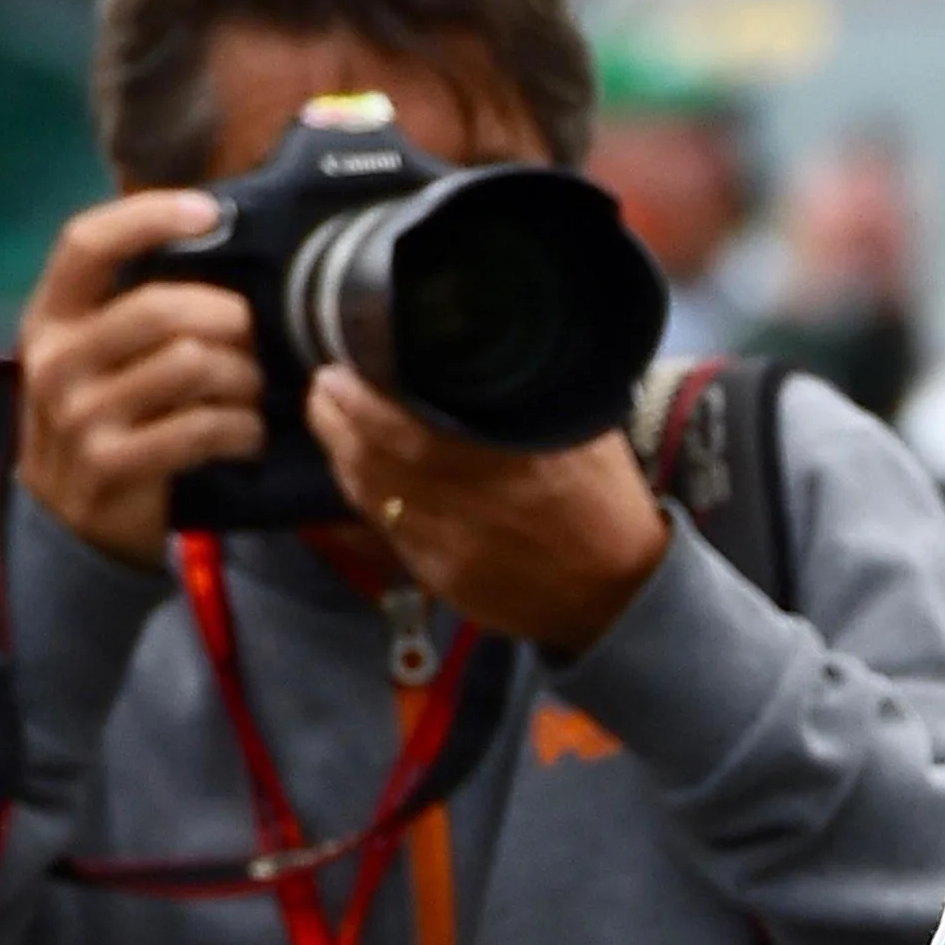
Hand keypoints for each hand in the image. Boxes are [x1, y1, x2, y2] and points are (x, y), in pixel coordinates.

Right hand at [11, 191, 266, 568]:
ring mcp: (79, 414)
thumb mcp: (99, 354)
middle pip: (164, 308)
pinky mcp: (113, 463)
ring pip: (195, 366)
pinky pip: (204, 427)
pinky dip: (243, 430)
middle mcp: (55, 359)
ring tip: (252, 394)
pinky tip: (247, 436)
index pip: (86, 243)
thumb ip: (137, 304)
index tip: (209, 211)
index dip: (148, 217)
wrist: (74, 519)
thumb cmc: (106, 416)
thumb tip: (218, 237)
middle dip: (232, 322)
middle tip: (254, 345)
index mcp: (50, 316)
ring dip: (246, 380)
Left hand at [306, 368, 668, 654]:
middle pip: (368, 456)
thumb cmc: (605, 503)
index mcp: (501, 465)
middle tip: (326, 382)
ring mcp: (443, 547)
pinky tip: (360, 471)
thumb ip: (533, 396)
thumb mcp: (586, 434)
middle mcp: (462, 506)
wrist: (617, 593)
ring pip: (365, 493)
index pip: (400, 426)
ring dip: (339, 451)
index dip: (360, 396)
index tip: (346, 362)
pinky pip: (382, 528)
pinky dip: (362, 495)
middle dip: (335, 415)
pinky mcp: (436, 575)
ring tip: (331, 417)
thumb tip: (485, 351)